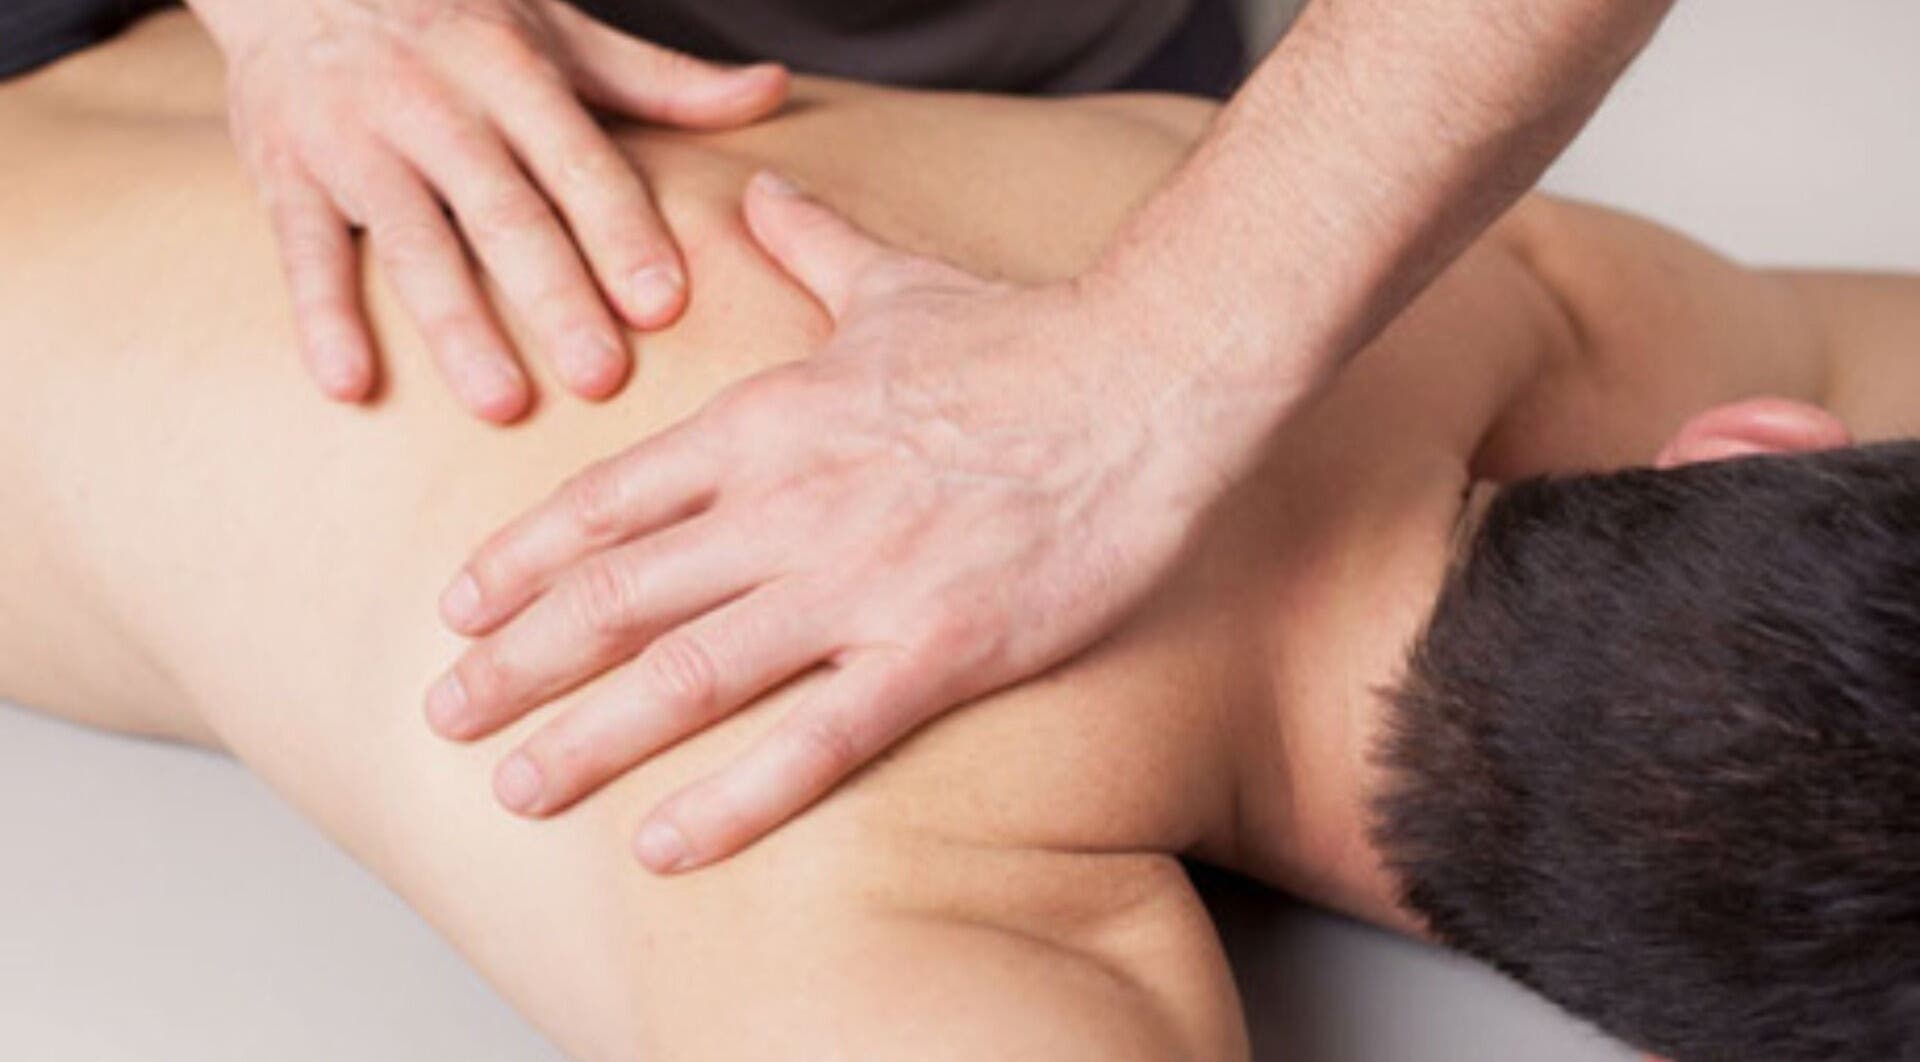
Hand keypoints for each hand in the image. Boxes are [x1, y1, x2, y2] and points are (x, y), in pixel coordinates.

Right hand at [194, 0, 788, 420]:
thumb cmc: (453, 10)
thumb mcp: (558, 29)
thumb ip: (660, 80)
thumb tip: (769, 91)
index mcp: (512, 70)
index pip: (578, 160)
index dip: (621, 231)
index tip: (663, 304)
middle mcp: (435, 104)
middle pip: (502, 211)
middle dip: (553, 295)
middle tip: (600, 377)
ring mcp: (355, 138)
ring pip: (412, 240)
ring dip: (454, 324)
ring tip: (500, 403)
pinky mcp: (284, 170)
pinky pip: (303, 248)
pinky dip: (321, 315)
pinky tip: (350, 384)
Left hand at [426, 172, 1236, 870]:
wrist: (1145, 380)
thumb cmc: (1023, 336)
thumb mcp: (897, 282)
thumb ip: (812, 245)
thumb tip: (763, 190)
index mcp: (770, 425)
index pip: (611, 500)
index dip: (524, 560)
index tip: (460, 608)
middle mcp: (791, 507)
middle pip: (620, 593)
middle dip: (517, 660)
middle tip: (444, 713)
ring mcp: (859, 583)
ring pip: (690, 671)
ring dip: (588, 734)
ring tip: (515, 785)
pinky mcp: (938, 649)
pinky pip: (816, 739)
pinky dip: (733, 797)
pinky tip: (665, 843)